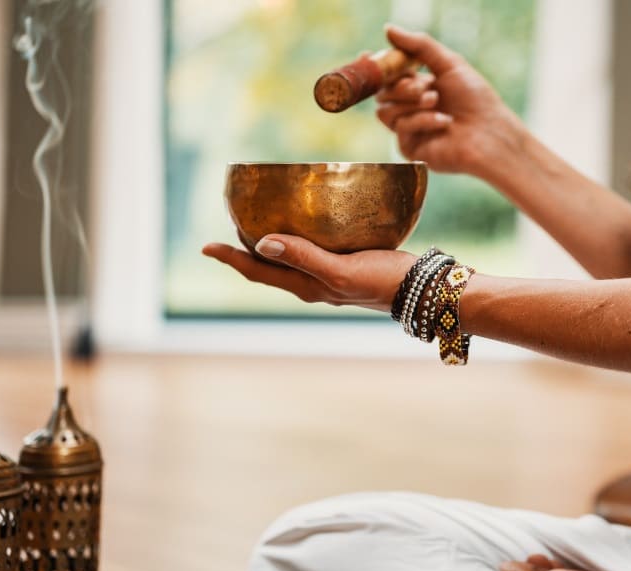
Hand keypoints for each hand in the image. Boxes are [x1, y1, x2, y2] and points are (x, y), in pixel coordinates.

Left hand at [202, 235, 415, 312]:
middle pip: (268, 267)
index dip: (230, 258)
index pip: (257, 272)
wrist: (425, 289)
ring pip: (289, 259)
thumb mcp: (341, 270)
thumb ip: (304, 257)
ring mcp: (331, 275)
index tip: (205, 246)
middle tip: (228, 224)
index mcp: (307, 286)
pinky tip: (307, 221)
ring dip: (270, 243)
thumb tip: (262, 242)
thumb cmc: (384, 281)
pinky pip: (312, 249)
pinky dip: (298, 236)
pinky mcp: (348, 264)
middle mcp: (314, 283)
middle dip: (245, 249)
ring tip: (257, 221)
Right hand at [376, 24, 527, 180]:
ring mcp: (409, 130)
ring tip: (436, 101)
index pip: (388, 76)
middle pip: (382, 93)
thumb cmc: (475, 99)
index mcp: (419, 87)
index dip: (377, 66)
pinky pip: (400, 128)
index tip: (368, 54)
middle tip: (426, 86)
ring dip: (411, 102)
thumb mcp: (449, 64)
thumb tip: (388, 29)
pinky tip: (444, 121)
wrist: (490, 133)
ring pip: (385, 111)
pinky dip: (422, 120)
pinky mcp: (411, 149)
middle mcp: (411, 109)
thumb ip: (419, 46)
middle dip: (401, 86)